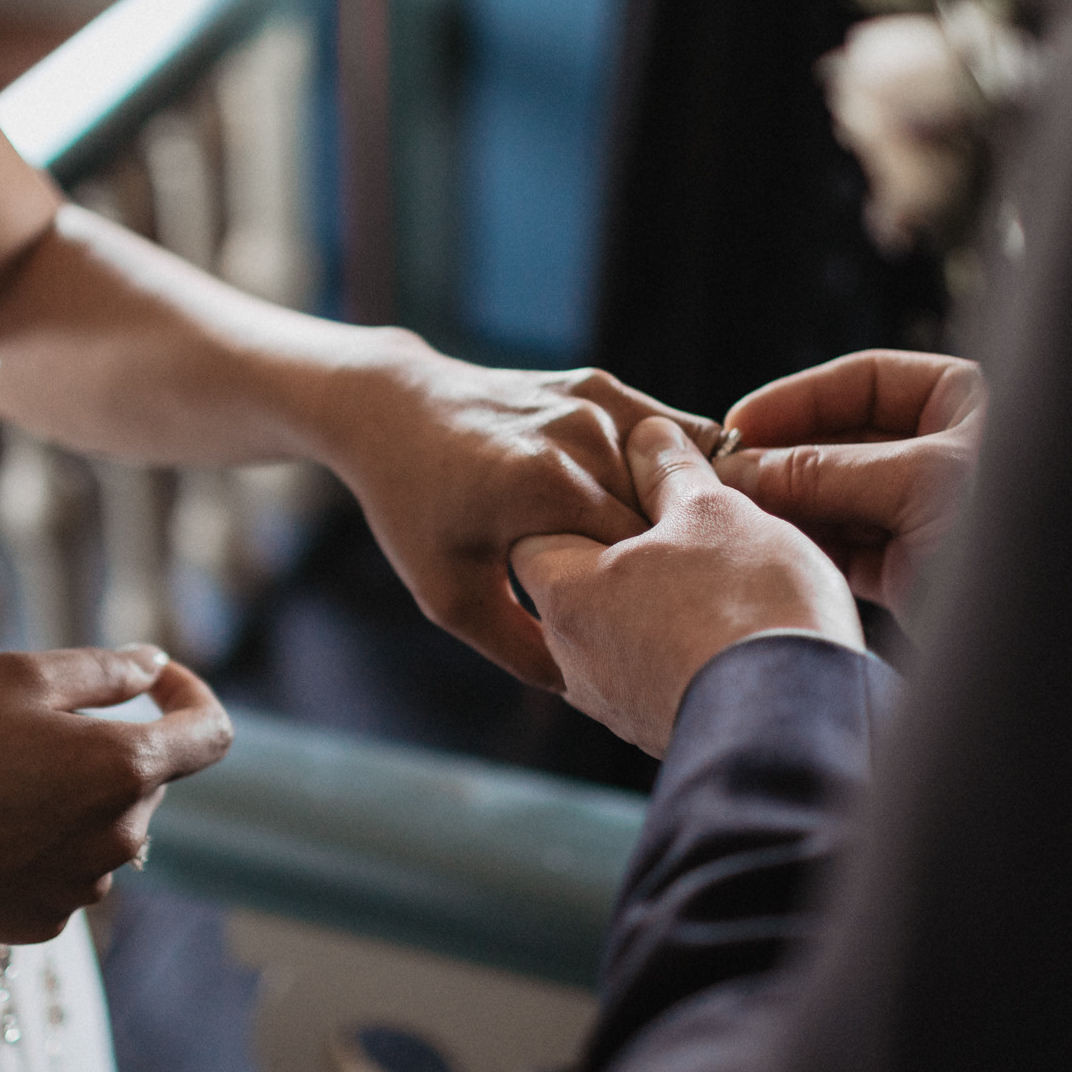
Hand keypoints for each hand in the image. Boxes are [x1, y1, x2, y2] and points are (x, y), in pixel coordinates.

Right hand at [0, 645, 231, 941]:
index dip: (191, 697)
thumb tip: (153, 666)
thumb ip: (103, 670)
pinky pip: (67, 870)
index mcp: (123, 769)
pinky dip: (41, 844)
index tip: (152, 683)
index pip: (210, 734)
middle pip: (146, 779)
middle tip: (20, 730)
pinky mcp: (47, 922)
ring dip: (72, 798)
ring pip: (104, 826)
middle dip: (106, 746)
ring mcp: (85, 888)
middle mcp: (120, 837)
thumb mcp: (15, 678)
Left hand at [331, 340, 723, 689]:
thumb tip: (585, 686)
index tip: (650, 631)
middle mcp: (580, 435)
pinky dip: (678, 473)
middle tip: (665, 606)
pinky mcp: (601, 385)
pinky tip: (668, 509)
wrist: (393, 411)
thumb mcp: (451, 596)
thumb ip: (519, 649)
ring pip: (678, 478)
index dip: (651, 601)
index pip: (644, 560)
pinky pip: (669, 435)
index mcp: (547, 487)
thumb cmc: (416, 510)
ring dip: (679, 518)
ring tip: (668, 560)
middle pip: (668, 519)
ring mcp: (594, 402)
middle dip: (670, 563)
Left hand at [511, 419, 861, 755]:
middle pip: (578, 582)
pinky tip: (724, 627)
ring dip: (652, 600)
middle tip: (684, 527)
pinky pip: (651, 670)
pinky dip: (676, 643)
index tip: (635, 489)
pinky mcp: (653, 730)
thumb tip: (649, 437)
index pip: (539, 532)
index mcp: (566, 592)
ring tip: (715, 578)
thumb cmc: (746, 605)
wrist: (796, 722)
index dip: (584, 500)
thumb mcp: (712, 512)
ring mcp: (611, 701)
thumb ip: (671, 470)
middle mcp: (571, 655)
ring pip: (616, 629)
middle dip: (620, 551)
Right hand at [716, 349, 983, 613]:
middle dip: (784, 458)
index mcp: (967, 403)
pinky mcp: (912, 569)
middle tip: (721, 479)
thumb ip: (828, 470)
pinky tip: (769, 547)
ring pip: (837, 496)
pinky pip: (845, 546)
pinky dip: (807, 545)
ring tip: (735, 516)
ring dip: (788, 506)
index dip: (796, 400)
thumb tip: (743, 467)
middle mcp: (945, 452)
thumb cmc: (1026, 534)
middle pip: (841, 439)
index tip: (737, 424)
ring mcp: (926, 512)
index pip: (862, 381)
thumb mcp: (922, 484)